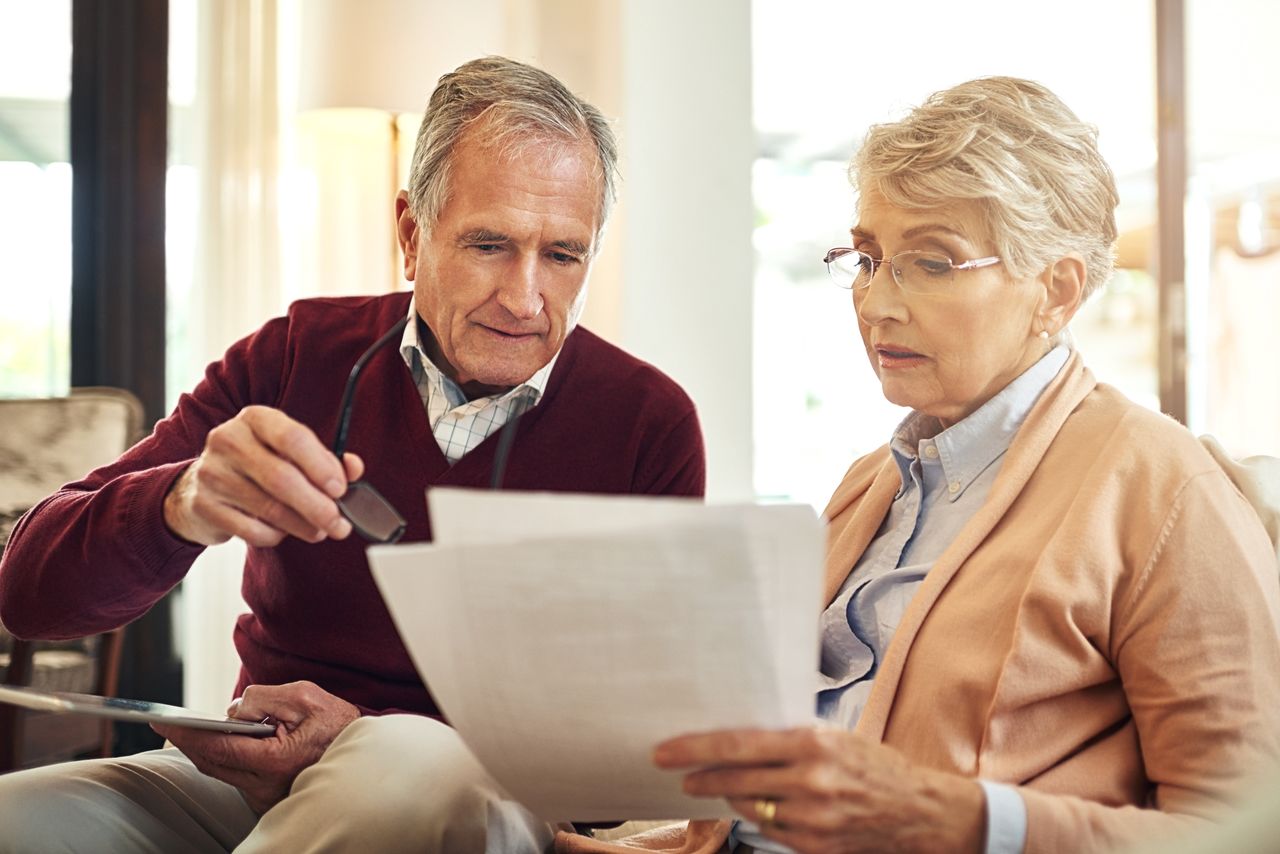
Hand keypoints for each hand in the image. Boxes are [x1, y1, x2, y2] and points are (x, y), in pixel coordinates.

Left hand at [153, 681, 360, 814]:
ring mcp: (264, 795)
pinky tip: (219, 742)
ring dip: (205, 748)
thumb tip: (235, 709)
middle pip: (211, 762)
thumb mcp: (306, 697)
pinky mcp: (266, 797)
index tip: (163, 721)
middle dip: (187, 741)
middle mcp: (264, 784)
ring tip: (189, 729)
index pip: (218, 747)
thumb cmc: (339, 727)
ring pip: (221, 770)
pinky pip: (234, 776)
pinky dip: (222, 757)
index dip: (187, 733)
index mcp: (274, 760)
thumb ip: (264, 697)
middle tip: (165, 722)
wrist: (365, 760)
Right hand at [163, 405, 365, 546]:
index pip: (293, 437)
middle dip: (318, 506)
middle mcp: (228, 440)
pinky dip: (276, 536)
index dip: (321, 465)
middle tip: (339, 524)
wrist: (198, 488)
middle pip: (282, 478)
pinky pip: (251, 530)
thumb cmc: (258, 466)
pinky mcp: (203, 506)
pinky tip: (283, 532)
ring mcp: (211, 473)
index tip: (341, 489)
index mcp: (255, 418)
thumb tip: (354, 468)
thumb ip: (325, 459)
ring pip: (269, 508)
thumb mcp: (289, 452)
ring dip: (303, 525)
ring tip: (321, 531)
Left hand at [653, 727, 985, 853]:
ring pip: (748, 806)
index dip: (695, 749)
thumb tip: (739, 735)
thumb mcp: (835, 737)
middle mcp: (810, 780)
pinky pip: (770, 830)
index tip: (666, 751)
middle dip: (698, 776)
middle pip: (734, 778)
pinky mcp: (815, 846)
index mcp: (812, 743)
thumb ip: (790, 738)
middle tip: (675, 771)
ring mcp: (812, 818)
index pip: (738, 745)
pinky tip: (757, 804)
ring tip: (718, 785)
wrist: (920, 811)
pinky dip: (759, 816)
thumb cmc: (875, 766)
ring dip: (728, 795)